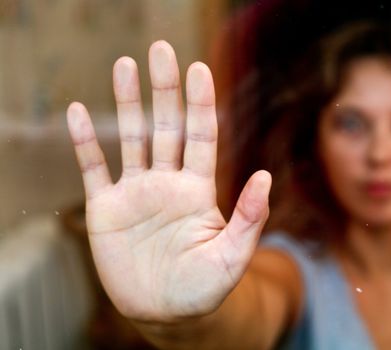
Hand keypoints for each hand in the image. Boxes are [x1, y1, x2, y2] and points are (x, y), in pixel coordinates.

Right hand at [67, 40, 270, 322]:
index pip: (200, 136)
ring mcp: (136, 193)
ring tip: (124, 64)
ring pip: (131, 138)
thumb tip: (264, 175)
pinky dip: (84, 141)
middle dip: (164, 89)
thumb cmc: (204, 289)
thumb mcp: (232, 257)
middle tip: (161, 50)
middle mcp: (167, 183)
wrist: (166, 313)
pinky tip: (78, 112)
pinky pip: (93, 168)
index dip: (199, 103)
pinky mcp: (106, 210)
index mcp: (198, 190)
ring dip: (127, 102)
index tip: (199, 69)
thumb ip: (249, 217)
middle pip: (166, 126)